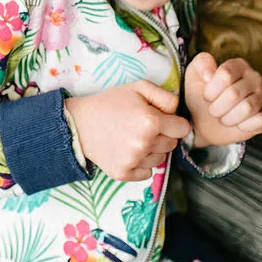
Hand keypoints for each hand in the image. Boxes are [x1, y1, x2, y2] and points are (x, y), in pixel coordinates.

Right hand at [64, 81, 191, 181]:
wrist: (79, 122)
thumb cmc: (110, 103)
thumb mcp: (138, 87)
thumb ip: (165, 96)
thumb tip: (178, 113)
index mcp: (151, 121)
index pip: (183, 129)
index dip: (174, 123)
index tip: (163, 120)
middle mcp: (144, 143)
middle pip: (172, 145)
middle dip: (163, 136)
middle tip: (143, 127)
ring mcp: (134, 160)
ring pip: (160, 159)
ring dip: (152, 150)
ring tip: (133, 138)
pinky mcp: (123, 173)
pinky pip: (147, 173)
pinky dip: (141, 165)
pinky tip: (127, 151)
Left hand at [182, 53, 261, 145]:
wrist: (205, 121)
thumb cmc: (201, 95)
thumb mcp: (194, 75)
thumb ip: (201, 64)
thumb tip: (210, 74)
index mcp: (239, 65)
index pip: (226, 74)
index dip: (211, 90)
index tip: (206, 96)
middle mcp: (255, 77)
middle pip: (234, 93)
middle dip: (217, 107)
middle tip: (213, 110)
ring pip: (247, 108)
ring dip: (228, 117)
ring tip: (224, 117)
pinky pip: (260, 121)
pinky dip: (243, 126)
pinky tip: (237, 124)